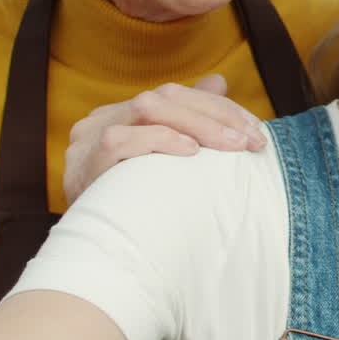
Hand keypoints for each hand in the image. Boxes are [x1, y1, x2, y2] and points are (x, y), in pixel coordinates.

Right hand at [64, 74, 263, 202]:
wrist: (98, 258)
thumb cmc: (138, 209)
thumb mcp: (167, 161)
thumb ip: (189, 119)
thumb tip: (219, 81)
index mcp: (121, 116)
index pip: (173, 94)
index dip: (218, 108)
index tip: (255, 131)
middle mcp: (102, 120)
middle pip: (163, 97)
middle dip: (215, 115)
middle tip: (252, 140)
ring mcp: (87, 140)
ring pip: (146, 108)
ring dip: (198, 124)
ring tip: (232, 145)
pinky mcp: (84, 164)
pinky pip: (119, 140)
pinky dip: (159, 140)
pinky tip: (190, 151)